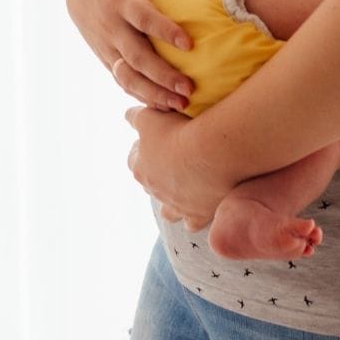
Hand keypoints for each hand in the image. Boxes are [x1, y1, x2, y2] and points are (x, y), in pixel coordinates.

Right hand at [65, 0, 206, 111]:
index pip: (142, 17)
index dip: (164, 30)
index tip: (190, 44)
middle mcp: (111, 25)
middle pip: (136, 56)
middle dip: (162, 75)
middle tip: (190, 89)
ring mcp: (107, 46)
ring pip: (128, 76)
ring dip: (153, 93)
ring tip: (183, 105)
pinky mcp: (106, 58)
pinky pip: (123, 81)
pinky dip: (143, 95)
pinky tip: (167, 106)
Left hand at [125, 105, 228, 224]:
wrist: (211, 153)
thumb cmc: (178, 132)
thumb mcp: (149, 117)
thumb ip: (135, 117)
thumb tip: (128, 116)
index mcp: (140, 169)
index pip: (134, 160)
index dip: (143, 150)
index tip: (156, 139)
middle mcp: (154, 192)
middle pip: (151, 185)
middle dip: (159, 174)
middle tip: (175, 159)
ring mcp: (175, 207)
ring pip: (168, 211)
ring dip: (173, 200)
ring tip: (187, 187)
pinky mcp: (197, 216)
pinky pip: (191, 223)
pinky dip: (194, 217)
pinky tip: (202, 205)